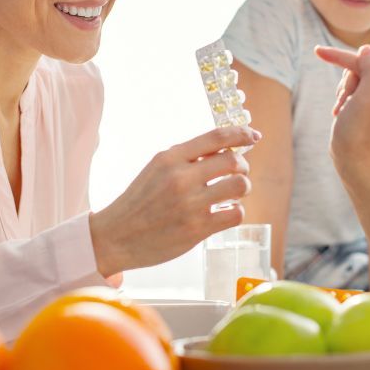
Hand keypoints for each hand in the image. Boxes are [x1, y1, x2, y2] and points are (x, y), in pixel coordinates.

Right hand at [89, 126, 260, 277]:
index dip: (241, 133)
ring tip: (232, 194)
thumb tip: (226, 149)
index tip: (253, 136)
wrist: (115, 236)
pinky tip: (224, 212)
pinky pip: (235, 213)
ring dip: (242, 188)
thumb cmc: (140, 202)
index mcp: (170, 158)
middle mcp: (181, 178)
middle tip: (238, 173)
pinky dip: (235, 211)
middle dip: (242, 166)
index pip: (216, 137)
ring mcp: (190, 204)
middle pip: (233, 161)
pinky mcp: (197, 229)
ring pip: (240, 186)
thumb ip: (187, 158)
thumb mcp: (157, 169)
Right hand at [315, 45, 369, 170]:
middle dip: (346, 85)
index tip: (318, 51)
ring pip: (352, 77)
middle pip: (359, 69)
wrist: (354, 162)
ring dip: (342, 93)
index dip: (342, 58)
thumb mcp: (367, 100)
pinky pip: (350, 87)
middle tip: (345, 106)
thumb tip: (367, 49)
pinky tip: (342, 113)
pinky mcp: (369, 101)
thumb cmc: (359, 134)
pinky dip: (342, 98)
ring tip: (344, 112)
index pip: (366, 62)